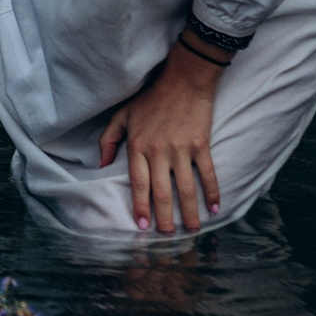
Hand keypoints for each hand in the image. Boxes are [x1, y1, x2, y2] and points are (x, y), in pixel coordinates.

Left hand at [98, 29, 227, 232]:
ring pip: (185, 188)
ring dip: (190, 212)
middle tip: (167, 236)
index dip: (141, 206)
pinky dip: (212, 192)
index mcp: (138, 146)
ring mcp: (181, 149)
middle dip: (164, 217)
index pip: (138, 183)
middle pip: (162, 192)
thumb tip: (100, 165)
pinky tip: (214, 208)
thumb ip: (108, 140)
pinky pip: (207, 173)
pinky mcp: (201, 144)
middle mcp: (159, 151)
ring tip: (192, 230)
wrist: (183, 78)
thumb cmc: (150, 97)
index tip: (142, 226)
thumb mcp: (122, 115)